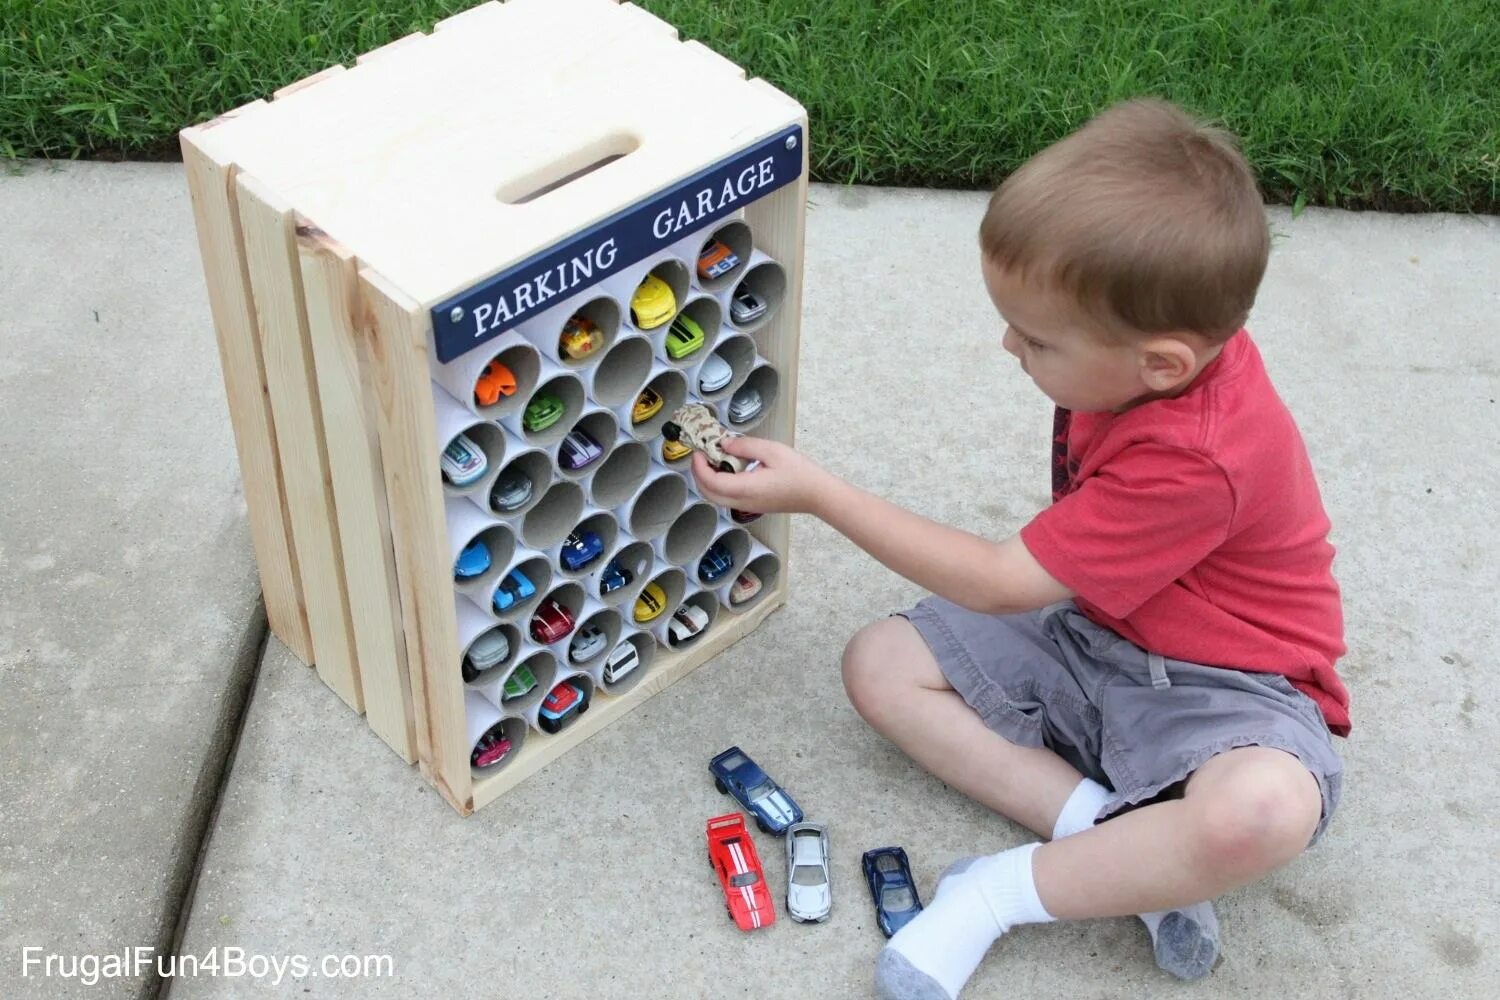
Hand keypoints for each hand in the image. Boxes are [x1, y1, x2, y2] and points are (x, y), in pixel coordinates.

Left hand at [691, 437, 831, 514]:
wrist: (817, 494)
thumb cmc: (798, 471)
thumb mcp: (772, 450)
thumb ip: (745, 446)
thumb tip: (724, 443)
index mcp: (745, 488)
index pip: (711, 481)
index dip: (699, 467)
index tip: (698, 451)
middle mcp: (742, 501)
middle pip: (708, 494)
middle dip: (698, 475)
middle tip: (701, 455)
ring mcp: (747, 507)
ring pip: (716, 499)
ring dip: (708, 481)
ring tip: (712, 460)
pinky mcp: (752, 506)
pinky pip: (726, 499)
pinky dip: (718, 486)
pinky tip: (727, 470)